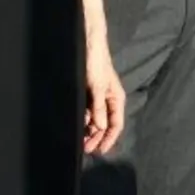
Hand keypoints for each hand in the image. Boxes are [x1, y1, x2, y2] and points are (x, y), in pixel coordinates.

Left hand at [83, 40, 124, 154]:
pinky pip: (87, 111)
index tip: (99, 151)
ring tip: (80, 140)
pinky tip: (78, 124)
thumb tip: (100, 127)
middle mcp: (108, 100)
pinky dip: (83, 119)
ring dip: (89, 130)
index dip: (109, 139)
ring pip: (95, 119)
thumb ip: (99, 108)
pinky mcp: (88, 93)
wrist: (87, 44)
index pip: (116, 125)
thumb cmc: (96, 63)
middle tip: (85, 149)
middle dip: (97, 137)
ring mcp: (97, 97)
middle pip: (105, 125)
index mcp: (116, 99)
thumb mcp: (98, 87)